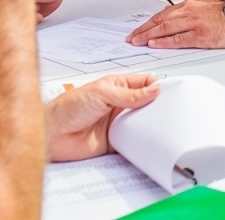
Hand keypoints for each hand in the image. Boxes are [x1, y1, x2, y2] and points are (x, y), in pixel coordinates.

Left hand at [44, 74, 160, 161]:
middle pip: (146, 103)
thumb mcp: (102, 93)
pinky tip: (150, 140)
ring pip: (142, 122)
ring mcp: (118, 122)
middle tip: (172, 110)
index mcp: (117, 85)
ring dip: (151, 124)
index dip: (158, 87)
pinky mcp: (115, 141)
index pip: (145, 83)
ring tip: (165, 125)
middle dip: (158, 106)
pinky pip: (133, 141)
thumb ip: (129, 94)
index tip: (171, 92)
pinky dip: (142, 141)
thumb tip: (154, 90)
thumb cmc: (68, 108)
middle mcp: (119, 103)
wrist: (52, 135)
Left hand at [124, 0, 224, 49]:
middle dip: (143, 30)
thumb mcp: (207, 5)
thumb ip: (192, 11)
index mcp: (190, 5)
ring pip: (165, 29)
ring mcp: (194, 23)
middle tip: (131, 38)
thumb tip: (179, 17)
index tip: (139, 30)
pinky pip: (177, 39)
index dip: (149, 23)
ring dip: (148, 36)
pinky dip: (163, 42)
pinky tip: (154, 44)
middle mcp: (189, 12)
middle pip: (160, 21)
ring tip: (137, 42)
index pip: (163, 14)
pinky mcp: (200, 35)